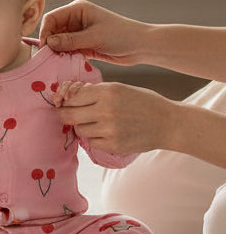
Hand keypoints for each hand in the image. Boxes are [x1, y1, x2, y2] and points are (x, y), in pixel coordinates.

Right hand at [39, 0, 144, 65]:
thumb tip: (48, 43)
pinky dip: (64, 57)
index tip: (45, 47)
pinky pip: (67, 50)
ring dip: (57, 52)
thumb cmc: (121, 35)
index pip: (51, 18)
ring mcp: (78, 33)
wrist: (142, 46)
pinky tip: (64, 64)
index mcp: (77, 10)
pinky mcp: (82, 45)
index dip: (45, 31)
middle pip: (52, 30)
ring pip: (58, 42)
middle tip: (49, 58)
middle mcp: (75, 19)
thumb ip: (70, 40)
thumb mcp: (94, 37)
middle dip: (50, 43)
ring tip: (56, 62)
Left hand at [54, 80, 174, 154]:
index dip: (65, 99)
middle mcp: (106, 110)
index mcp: (107, 92)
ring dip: (82, 127)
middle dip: (65, 114)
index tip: (64, 102)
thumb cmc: (143, 103)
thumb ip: (95, 92)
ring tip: (94, 123)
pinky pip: (91, 142)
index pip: (71, 96)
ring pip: (78, 130)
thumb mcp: (120, 88)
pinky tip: (106, 132)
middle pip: (68, 115)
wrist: (169, 123)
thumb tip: (68, 94)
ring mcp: (110, 130)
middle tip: (69, 114)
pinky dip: (94, 138)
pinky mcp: (114, 145)